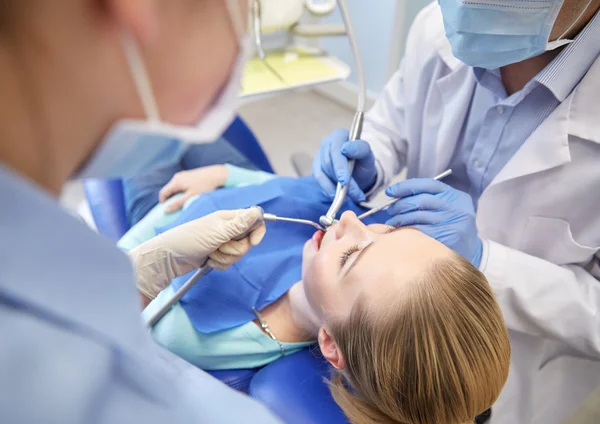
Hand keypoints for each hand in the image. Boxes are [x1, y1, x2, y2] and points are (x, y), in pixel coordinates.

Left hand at [130, 207, 266, 302]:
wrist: (169, 258)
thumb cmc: (189, 239)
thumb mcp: (216, 232)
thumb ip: (238, 224)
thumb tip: (257, 211)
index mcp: (228, 218)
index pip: (253, 221)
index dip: (257, 232)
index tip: (254, 242)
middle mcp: (227, 229)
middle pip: (247, 242)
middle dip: (236, 249)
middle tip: (220, 247)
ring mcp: (222, 242)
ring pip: (238, 254)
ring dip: (225, 258)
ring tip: (211, 253)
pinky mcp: (217, 254)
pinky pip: (229, 263)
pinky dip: (220, 264)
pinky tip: (208, 260)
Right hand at [159, 165, 227, 212]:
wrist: (217, 174)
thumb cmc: (205, 186)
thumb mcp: (190, 197)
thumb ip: (178, 203)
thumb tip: (165, 210)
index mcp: (176, 182)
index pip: (163, 192)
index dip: (163, 202)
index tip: (166, 209)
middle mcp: (177, 176)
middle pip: (169, 189)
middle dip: (170, 198)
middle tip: (175, 207)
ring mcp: (183, 174)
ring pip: (175, 186)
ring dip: (176, 194)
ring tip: (182, 202)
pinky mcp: (189, 174)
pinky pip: (181, 183)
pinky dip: (181, 190)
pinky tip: (189, 195)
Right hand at [312, 128, 376, 201]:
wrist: (359, 172)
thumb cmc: (363, 161)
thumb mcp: (367, 155)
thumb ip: (360, 149)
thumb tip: (346, 148)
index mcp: (339, 135)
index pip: (336, 149)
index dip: (339, 166)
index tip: (345, 181)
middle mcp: (327, 143)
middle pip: (328, 163)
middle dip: (340, 181)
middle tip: (353, 194)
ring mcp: (319, 155)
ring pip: (322, 173)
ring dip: (335, 187)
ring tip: (350, 197)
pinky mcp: (316, 168)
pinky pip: (319, 180)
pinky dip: (327, 189)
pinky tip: (336, 196)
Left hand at [385, 179, 482, 266]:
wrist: (473, 251)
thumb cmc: (452, 226)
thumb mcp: (448, 208)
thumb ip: (428, 198)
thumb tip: (396, 195)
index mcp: (456, 197)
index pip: (428, 185)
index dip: (406, 186)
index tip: (391, 191)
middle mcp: (456, 208)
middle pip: (420, 200)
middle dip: (400, 205)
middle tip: (391, 211)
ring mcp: (452, 225)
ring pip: (417, 217)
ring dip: (400, 219)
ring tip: (393, 222)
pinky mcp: (445, 240)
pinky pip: (418, 233)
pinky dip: (405, 231)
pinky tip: (400, 233)